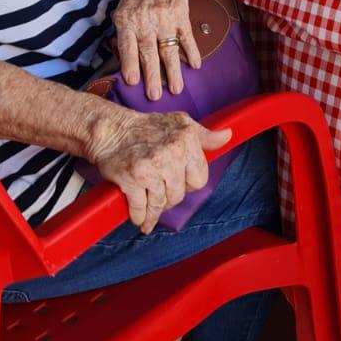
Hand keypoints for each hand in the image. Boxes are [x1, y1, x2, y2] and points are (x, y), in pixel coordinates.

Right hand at [85, 106, 230, 233]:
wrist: (112, 130)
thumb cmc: (147, 127)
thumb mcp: (180, 123)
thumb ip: (205, 135)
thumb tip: (227, 136)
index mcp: (186, 141)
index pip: (199, 179)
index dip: (188, 183)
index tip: (178, 181)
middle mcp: (171, 154)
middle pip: (179, 195)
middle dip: (169, 196)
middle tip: (159, 190)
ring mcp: (151, 168)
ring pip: (161, 204)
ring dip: (154, 210)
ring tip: (149, 208)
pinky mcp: (132, 180)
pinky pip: (141, 209)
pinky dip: (140, 217)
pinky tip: (139, 217)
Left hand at [113, 0, 201, 99]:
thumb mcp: (123, 6)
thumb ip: (123, 31)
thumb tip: (124, 58)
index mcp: (127, 19)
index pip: (128, 46)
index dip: (130, 65)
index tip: (133, 83)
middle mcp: (145, 19)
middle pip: (149, 53)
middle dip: (152, 77)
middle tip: (155, 96)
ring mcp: (165, 17)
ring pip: (169, 49)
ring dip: (173, 71)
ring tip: (176, 89)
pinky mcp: (181, 13)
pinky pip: (186, 36)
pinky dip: (192, 52)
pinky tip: (195, 65)